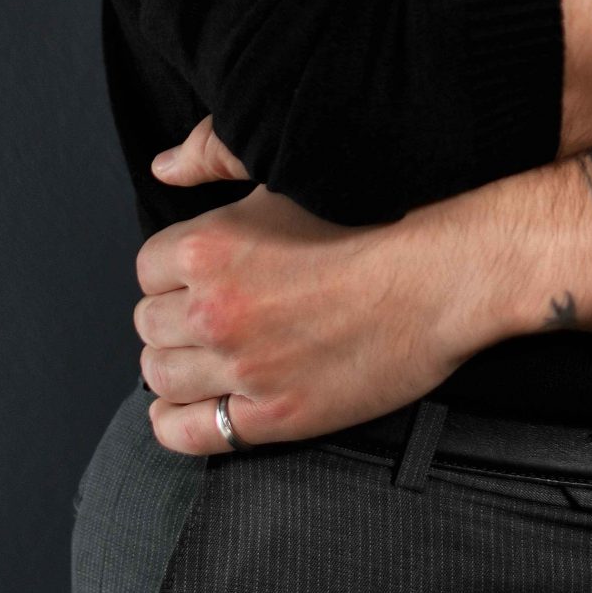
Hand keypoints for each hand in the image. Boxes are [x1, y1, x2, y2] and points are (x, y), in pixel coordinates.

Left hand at [135, 134, 520, 455]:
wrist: (444, 271)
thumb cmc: (378, 214)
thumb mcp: (290, 172)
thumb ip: (217, 159)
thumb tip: (165, 165)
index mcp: (209, 246)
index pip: (147, 269)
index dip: (173, 269)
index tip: (199, 272)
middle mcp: (215, 310)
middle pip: (150, 324)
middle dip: (174, 317)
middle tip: (210, 312)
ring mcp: (244, 368)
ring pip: (161, 377)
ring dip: (177, 365)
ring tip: (206, 356)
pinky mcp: (275, 416)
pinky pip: (192, 433)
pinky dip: (177, 424)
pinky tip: (192, 408)